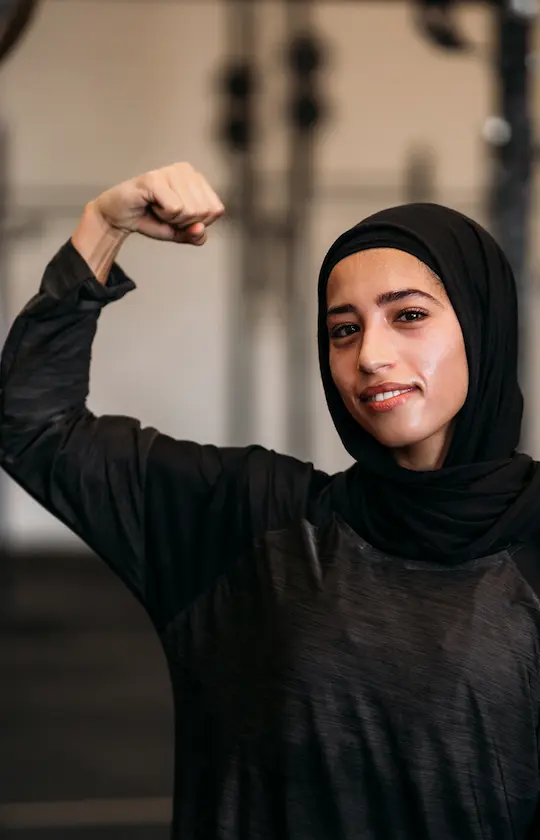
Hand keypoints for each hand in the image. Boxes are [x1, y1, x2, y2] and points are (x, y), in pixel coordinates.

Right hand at [92, 162, 224, 245]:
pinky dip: (163, 215)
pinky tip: (151, 205)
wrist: (120, 217)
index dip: (198, 223)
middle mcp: (186, 171)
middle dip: (184, 222)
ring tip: (158, 208)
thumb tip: (200, 230)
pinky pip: (174, 208)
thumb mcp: (179, 232)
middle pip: (204, 212)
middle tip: (166, 214)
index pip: (216, 210)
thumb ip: (195, 235)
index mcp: (196, 180)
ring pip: (190, 210)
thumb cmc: (150, 219)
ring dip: (172, 219)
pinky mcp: (155, 178)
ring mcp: (170, 172)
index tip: (179, 218)